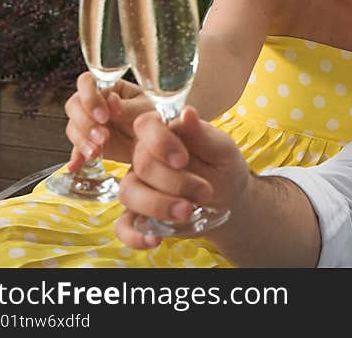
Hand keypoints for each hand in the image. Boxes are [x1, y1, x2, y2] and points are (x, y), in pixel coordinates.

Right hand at [63, 72, 152, 170]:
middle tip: (103, 137)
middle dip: (86, 123)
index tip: (103, 116)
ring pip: (73, 127)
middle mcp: (95, 102)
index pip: (87, 82)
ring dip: (82, 140)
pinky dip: (76, 157)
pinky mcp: (89, 141)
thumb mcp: (145, 109)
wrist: (156, 142)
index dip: (89, 98)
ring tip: (97, 152)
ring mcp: (89, 122)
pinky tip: (76, 165)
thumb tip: (111, 100)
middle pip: (74, 105)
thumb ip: (127, 106)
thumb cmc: (153, 117)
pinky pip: (76, 148)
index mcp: (109, 87)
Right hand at [115, 105, 249, 248]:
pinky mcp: (138, 213)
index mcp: (165, 132)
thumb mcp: (222, 149)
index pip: (146, 125)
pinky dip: (134, 235)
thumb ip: (202, 134)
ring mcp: (139, 186)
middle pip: (141, 164)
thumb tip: (186, 112)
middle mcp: (145, 157)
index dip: (160, 142)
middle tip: (205, 191)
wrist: (228, 199)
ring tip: (188, 212)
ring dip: (158, 205)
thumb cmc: (224, 166)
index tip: (183, 159)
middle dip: (175, 182)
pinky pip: (123, 225)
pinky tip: (155, 240)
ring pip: (128, 193)